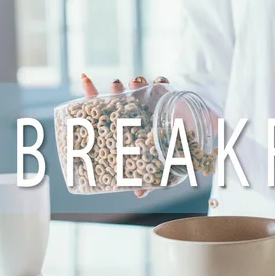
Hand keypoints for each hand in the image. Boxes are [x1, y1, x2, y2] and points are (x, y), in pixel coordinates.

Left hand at [81, 74, 169, 197]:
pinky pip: (161, 86)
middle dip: (116, 88)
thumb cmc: (164, 159)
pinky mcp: (166, 99)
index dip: (92, 95)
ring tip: (136, 83)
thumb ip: (145, 180)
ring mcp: (149, 104)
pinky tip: (161, 81)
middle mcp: (133, 112)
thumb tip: (139, 194)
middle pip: (120, 96)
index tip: (87, 83)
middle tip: (117, 86)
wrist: (187, 148)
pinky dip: (160, 82)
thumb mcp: (151, 171)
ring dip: (134, 83)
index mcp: (124, 126)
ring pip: (137, 89)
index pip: (103, 109)